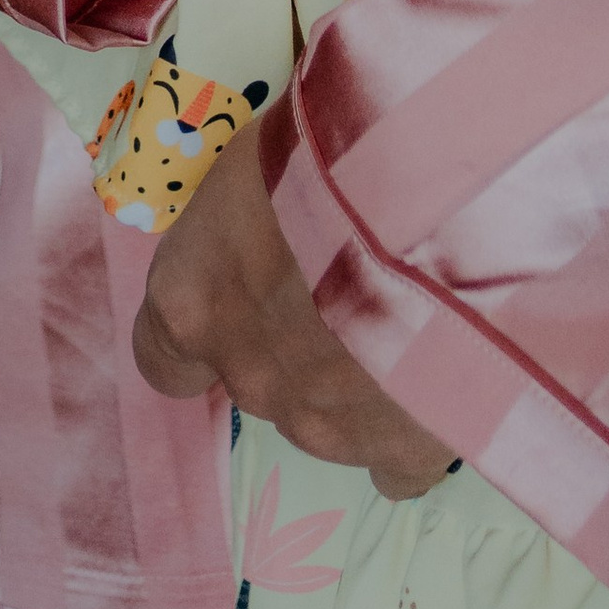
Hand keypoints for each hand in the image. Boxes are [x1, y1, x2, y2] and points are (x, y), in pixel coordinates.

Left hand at [134, 126, 453, 498]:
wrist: (444, 204)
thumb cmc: (335, 150)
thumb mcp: (263, 158)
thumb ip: (251, 215)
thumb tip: (271, 204)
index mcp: (194, 302)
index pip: (164, 354)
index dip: (208, 323)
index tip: (246, 288)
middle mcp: (249, 376)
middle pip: (260, 373)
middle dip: (300, 334)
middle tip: (353, 271)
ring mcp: (326, 424)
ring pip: (330, 414)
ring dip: (358, 373)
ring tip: (413, 306)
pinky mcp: (405, 448)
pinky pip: (398, 457)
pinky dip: (415, 424)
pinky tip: (443, 371)